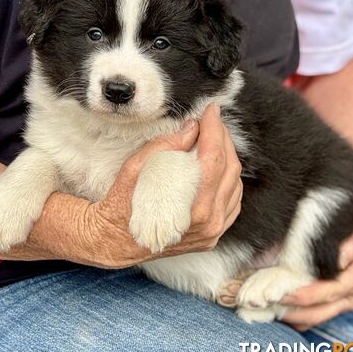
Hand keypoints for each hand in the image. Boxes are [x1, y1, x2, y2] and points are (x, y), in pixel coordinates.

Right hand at [75, 104, 242, 268]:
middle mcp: (207, 221)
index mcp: (191, 206)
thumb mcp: (135, 168)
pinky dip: (229, 180)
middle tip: (211, 121)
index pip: (214, 158)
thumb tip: (192, 128)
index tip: (211, 110)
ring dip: (228, 157)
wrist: (116, 241)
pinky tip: (218, 167)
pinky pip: (232, 202)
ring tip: (213, 140)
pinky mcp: (212, 234)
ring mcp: (213, 230)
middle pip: (230, 168)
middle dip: (223, 138)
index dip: (215, 128)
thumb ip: (165, 146)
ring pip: (236, 184)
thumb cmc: (121, 205)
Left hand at [281, 190, 352, 329]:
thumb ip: (348, 245)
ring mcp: (348, 300)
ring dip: (292, 315)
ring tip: (267, 306)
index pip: (328, 293)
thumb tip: (332, 258)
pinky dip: (299, 314)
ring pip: (317, 316)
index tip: (282, 294)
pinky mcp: (341, 299)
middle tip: (265, 302)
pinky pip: (318, 313)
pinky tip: (280, 307)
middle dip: (292, 310)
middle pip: (320, 311)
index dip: (304, 295)